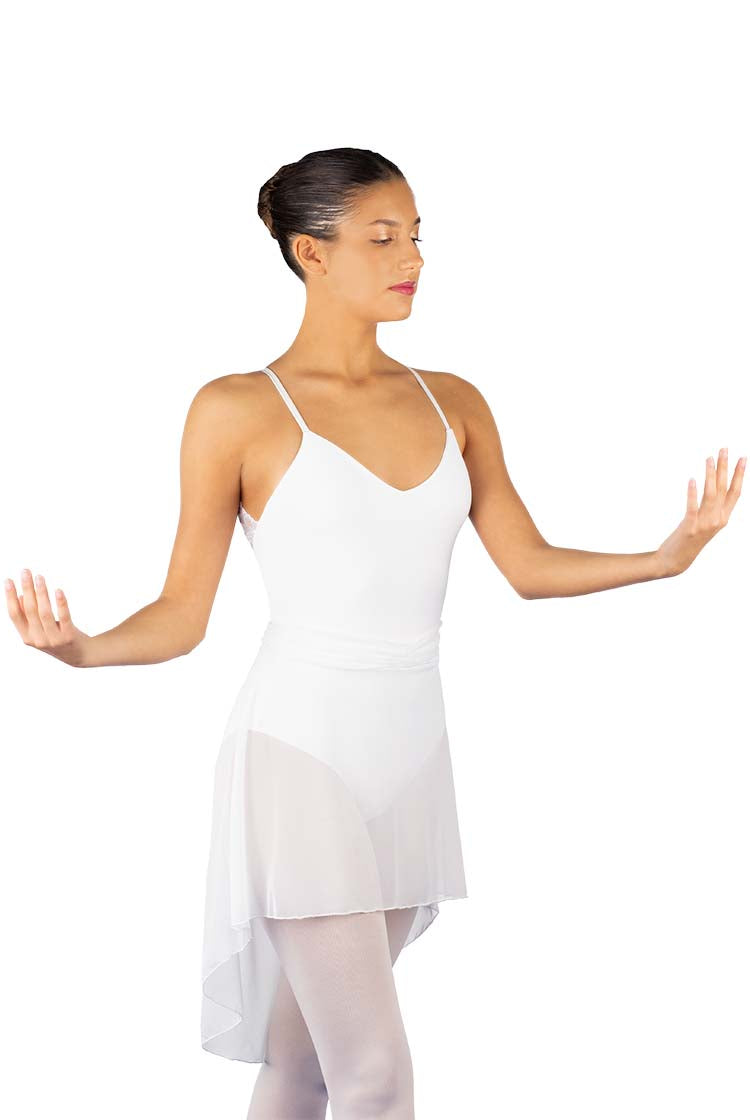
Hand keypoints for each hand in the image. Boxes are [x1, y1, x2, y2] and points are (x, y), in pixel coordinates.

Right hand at [5, 569, 90, 667]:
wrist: (79, 655)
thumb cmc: (56, 637)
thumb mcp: (38, 631)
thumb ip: (28, 617)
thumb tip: (20, 596)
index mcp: (27, 637)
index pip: (14, 615)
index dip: (9, 597)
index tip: (8, 580)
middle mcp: (38, 639)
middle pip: (29, 610)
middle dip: (27, 588)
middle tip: (26, 571)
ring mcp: (54, 639)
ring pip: (44, 612)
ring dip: (41, 593)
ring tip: (40, 577)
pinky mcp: (69, 636)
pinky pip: (64, 617)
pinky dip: (60, 603)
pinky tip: (58, 590)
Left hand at [656, 448, 745, 576]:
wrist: (675, 561)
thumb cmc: (690, 539)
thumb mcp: (707, 524)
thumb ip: (713, 508)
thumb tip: (716, 487)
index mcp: (723, 518)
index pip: (735, 492)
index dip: (739, 475)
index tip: (742, 457)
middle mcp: (718, 520)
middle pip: (724, 489)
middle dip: (725, 467)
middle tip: (724, 449)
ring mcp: (705, 524)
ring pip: (711, 494)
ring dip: (710, 474)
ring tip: (709, 458)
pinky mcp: (690, 527)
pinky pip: (693, 507)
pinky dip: (693, 493)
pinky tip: (692, 479)